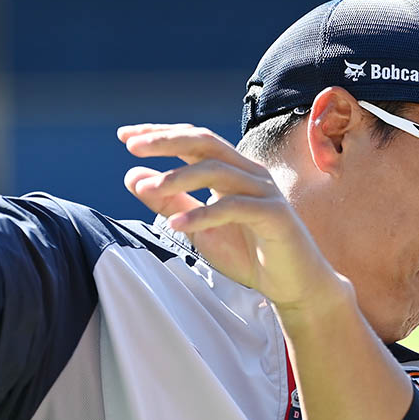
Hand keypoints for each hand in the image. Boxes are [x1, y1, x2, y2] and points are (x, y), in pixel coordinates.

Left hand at [119, 123, 340, 311]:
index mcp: (231, 170)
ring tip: (150, 189)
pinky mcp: (274, 216)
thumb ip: (170, 201)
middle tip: (133, 145)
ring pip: (217, 170)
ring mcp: (263, 192)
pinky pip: (233, 207)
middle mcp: (248, 173)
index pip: (193, 140)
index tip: (125, 136)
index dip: (160, 134)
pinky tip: (176, 224)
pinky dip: (202, 214)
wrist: (293, 284)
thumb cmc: (248, 253)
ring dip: (180, 177)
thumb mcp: (198, 227)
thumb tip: (133, 176)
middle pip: (205, 142)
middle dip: (167, 141)